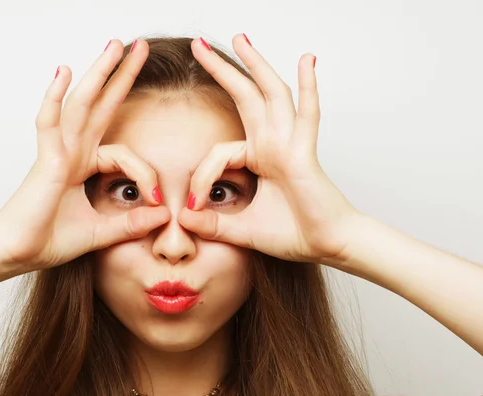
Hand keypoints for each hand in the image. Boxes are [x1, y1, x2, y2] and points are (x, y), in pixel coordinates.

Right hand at [0, 39, 169, 271]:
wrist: (19, 254)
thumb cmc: (49, 241)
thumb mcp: (101, 233)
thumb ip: (131, 224)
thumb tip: (165, 214)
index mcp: (84, 167)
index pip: (124, 153)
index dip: (146, 173)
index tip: (159, 199)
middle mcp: (72, 153)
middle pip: (100, 107)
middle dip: (121, 78)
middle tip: (139, 48)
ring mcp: (58, 153)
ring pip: (81, 105)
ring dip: (98, 74)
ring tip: (116, 46)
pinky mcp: (46, 161)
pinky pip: (49, 123)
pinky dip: (55, 98)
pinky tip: (64, 71)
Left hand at [178, 35, 361, 263]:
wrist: (326, 246)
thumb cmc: (293, 235)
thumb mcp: (242, 230)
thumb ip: (213, 224)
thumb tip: (181, 217)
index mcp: (259, 160)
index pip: (219, 152)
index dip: (200, 176)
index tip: (192, 205)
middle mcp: (274, 145)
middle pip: (245, 99)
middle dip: (223, 71)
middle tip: (200, 45)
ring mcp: (290, 145)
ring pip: (271, 95)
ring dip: (255, 66)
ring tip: (239, 38)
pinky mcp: (304, 153)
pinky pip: (307, 116)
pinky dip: (308, 88)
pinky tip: (306, 61)